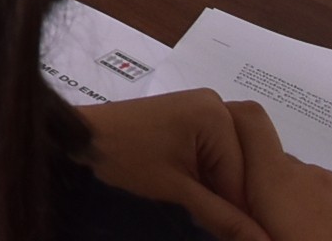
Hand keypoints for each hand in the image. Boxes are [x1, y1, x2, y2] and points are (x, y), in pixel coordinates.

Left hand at [82, 93, 272, 240]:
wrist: (84, 137)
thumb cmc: (126, 157)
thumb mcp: (178, 190)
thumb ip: (224, 217)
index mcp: (218, 115)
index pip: (248, 175)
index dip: (245, 210)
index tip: (245, 234)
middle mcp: (219, 105)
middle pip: (243, 166)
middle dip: (234, 198)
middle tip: (224, 225)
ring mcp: (206, 109)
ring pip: (232, 163)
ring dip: (223, 190)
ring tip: (211, 213)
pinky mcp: (193, 118)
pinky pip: (216, 153)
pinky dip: (211, 176)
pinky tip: (202, 196)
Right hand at [228, 100, 331, 239]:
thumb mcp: (259, 239)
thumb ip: (236, 222)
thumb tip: (216, 209)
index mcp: (276, 180)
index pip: (248, 119)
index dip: (232, 124)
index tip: (222, 155)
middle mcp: (307, 173)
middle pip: (272, 162)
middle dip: (261, 187)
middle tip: (258, 223)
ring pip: (302, 183)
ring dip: (292, 204)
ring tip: (292, 238)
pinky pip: (329, 200)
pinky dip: (319, 214)